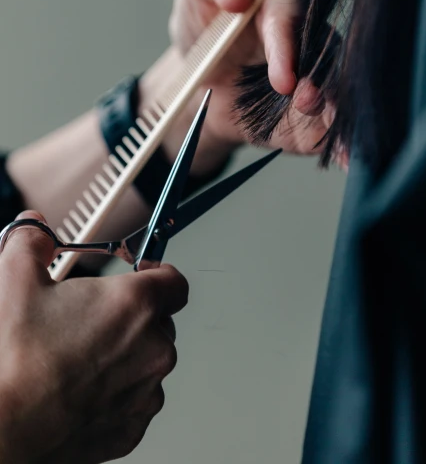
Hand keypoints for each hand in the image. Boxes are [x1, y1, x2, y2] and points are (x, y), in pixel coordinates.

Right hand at [0, 211, 187, 463]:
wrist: (5, 431)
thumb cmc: (16, 362)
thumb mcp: (16, 281)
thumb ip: (31, 243)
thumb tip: (34, 230)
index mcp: (136, 303)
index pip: (174, 280)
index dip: (157, 273)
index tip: (140, 274)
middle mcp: (152, 346)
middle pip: (158, 321)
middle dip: (131, 317)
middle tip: (91, 320)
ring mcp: (146, 389)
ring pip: (147, 362)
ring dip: (125, 356)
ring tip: (80, 358)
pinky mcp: (133, 427)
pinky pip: (135, 401)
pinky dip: (116, 393)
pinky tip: (81, 389)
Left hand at [151, 0, 342, 168]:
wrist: (201, 80)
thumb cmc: (206, 21)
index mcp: (283, 5)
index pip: (292, 19)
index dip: (288, 47)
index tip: (281, 77)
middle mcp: (309, 41)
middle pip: (327, 56)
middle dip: (322, 81)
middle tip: (306, 103)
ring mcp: (317, 79)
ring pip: (339, 92)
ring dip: (339, 113)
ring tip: (336, 137)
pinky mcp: (316, 114)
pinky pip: (334, 128)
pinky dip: (343, 144)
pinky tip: (348, 159)